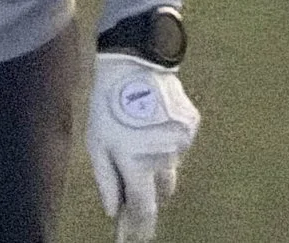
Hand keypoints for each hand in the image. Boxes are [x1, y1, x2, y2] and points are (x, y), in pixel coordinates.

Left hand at [86, 51, 199, 240]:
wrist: (137, 62)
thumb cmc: (109, 104)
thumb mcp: (98, 142)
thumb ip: (107, 180)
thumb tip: (114, 211)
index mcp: (139, 166)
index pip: (144, 210)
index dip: (140, 228)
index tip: (135, 239)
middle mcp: (166, 160)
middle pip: (163, 193)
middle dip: (150, 196)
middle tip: (135, 192)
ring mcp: (182, 142)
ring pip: (172, 168)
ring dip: (158, 168)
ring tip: (140, 147)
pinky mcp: (191, 125)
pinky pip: (178, 146)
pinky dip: (166, 144)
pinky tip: (153, 126)